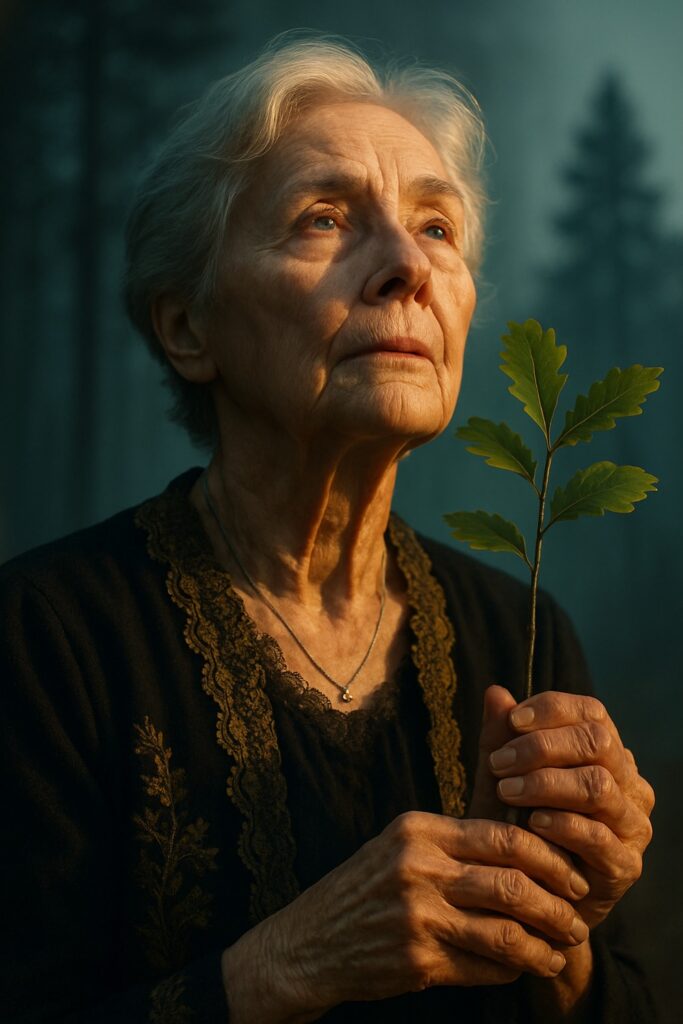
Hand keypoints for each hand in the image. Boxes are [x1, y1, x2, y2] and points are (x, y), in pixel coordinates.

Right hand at [221, 810, 590, 1022]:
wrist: (309, 942)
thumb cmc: (368, 886)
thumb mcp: (404, 842)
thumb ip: (460, 836)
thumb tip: (529, 832)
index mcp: (419, 829)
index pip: (503, 836)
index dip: (550, 858)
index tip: (572, 875)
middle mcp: (417, 867)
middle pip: (511, 883)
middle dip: (556, 905)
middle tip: (577, 919)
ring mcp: (415, 916)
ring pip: (504, 931)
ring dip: (543, 945)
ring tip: (560, 950)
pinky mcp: (416, 961)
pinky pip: (483, 968)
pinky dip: (512, 971)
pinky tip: (523, 969)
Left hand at [488, 689, 654, 928]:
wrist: (527, 901)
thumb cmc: (514, 828)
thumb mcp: (501, 779)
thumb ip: (499, 739)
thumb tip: (495, 691)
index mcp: (605, 754)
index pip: (592, 712)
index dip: (552, 709)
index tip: (513, 720)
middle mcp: (629, 784)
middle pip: (597, 742)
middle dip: (543, 746)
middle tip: (499, 763)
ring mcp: (632, 825)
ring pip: (598, 786)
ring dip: (546, 784)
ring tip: (507, 790)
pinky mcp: (626, 866)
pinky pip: (598, 835)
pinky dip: (561, 824)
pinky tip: (531, 823)